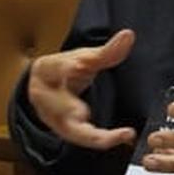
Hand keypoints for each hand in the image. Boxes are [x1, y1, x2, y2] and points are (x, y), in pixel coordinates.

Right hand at [27, 29, 136, 149]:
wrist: (45, 87)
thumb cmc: (64, 69)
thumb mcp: (83, 57)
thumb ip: (106, 51)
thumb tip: (129, 35)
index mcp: (47, 70)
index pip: (55, 67)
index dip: (64, 67)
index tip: (77, 65)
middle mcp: (45, 97)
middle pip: (56, 104)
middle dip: (68, 108)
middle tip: (83, 112)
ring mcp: (52, 117)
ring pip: (69, 129)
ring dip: (91, 135)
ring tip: (116, 134)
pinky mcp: (64, 131)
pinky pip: (82, 138)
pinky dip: (101, 140)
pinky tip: (121, 137)